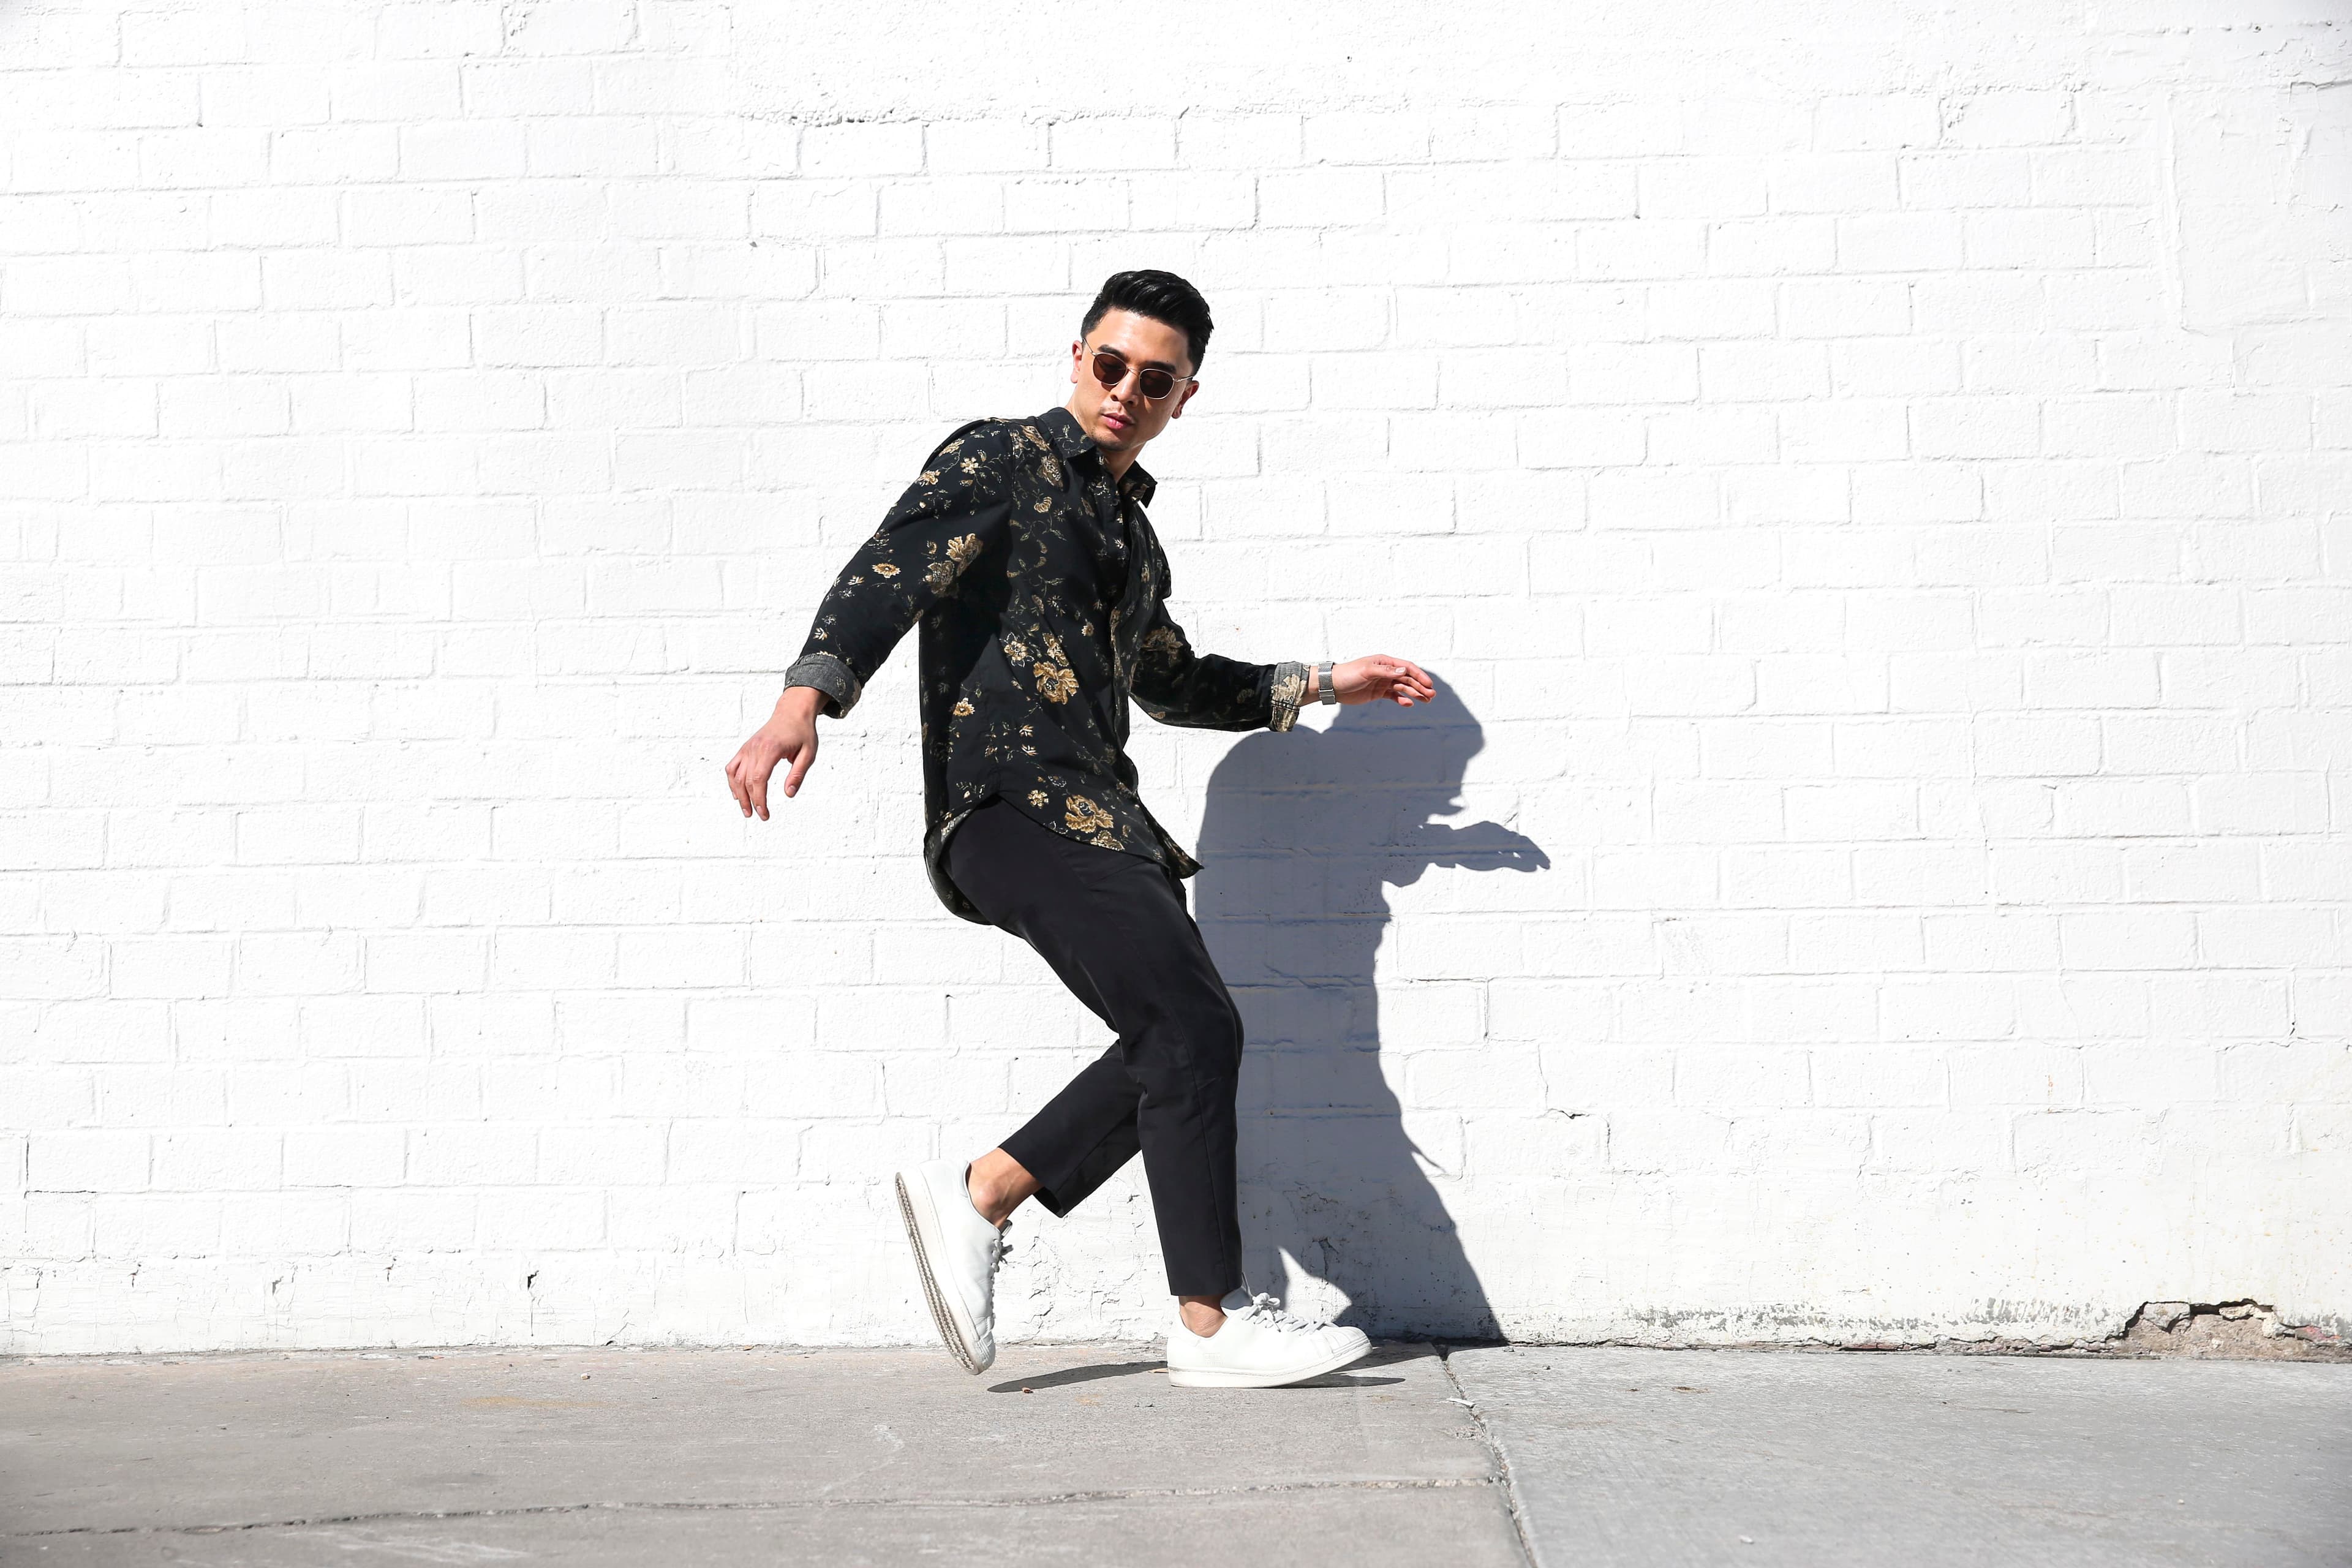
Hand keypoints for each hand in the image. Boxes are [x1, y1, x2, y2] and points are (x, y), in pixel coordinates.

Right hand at [725, 687, 823, 819]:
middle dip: (751, 802)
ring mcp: (747, 748)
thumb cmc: (802, 733)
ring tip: (747, 811)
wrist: (792, 712)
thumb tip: (788, 794)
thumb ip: (798, 774)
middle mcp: (755, 748)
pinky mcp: (745, 748)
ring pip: (735, 775)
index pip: (759, 779)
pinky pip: (732, 767)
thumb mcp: (808, 754)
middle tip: (760, 816)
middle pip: (746, 781)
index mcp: (770, 749)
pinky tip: (737, 794)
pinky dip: (732, 781)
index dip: (759, 799)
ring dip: (739, 795)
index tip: (765, 814)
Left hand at [1333, 655, 1434, 706]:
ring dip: (1415, 693)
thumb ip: (1385, 671)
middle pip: (1407, 678)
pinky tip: (1409, 704)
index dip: (1419, 675)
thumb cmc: (1348, 675)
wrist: (1333, 686)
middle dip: (1420, 686)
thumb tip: (1403, 670)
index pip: (1406, 667)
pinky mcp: (1378, 692)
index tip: (1428, 684)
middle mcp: (1386, 671)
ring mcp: (1383, 682)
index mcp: (1384, 662)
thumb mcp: (1366, 671)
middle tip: (1431, 695)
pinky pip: (1394, 696)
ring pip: (1403, 687)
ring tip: (1427, 700)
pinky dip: (1402, 700)